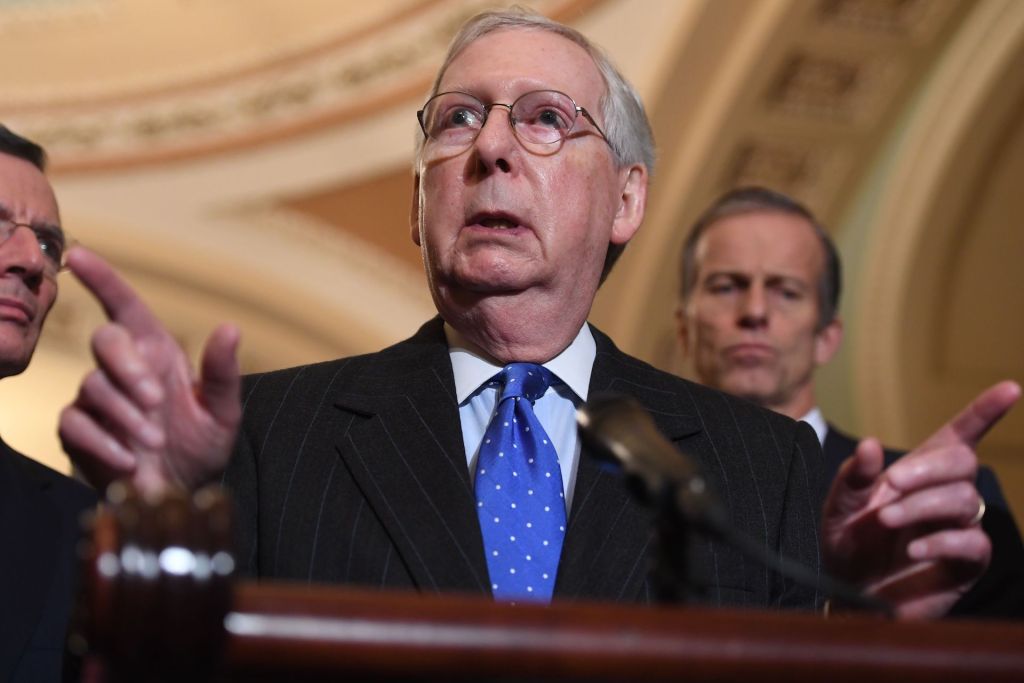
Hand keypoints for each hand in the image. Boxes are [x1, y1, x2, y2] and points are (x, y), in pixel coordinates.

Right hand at [58, 246, 241, 494]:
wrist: (181, 494)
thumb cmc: (201, 446)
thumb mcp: (223, 412)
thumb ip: (223, 373)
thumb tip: (230, 328)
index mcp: (157, 353)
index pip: (125, 306)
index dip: (103, 279)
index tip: (80, 254)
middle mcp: (125, 369)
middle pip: (106, 341)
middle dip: (128, 368)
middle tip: (156, 402)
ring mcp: (97, 399)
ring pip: (93, 386)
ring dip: (126, 415)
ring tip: (154, 443)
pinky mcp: (79, 431)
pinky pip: (76, 424)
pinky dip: (103, 443)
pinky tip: (129, 460)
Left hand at [822, 380, 1020, 618]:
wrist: (846, 595)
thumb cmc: (847, 545)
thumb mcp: (839, 507)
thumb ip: (853, 478)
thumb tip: (869, 445)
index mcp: (919, 474)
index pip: (959, 437)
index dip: (984, 413)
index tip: (1009, 388)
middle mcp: (944, 496)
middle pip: (963, 463)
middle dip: (928, 468)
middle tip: (892, 484)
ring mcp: (958, 529)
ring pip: (964, 500)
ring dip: (923, 505)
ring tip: (886, 520)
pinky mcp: (964, 565)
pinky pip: (972, 544)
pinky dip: (942, 541)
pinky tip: (913, 547)